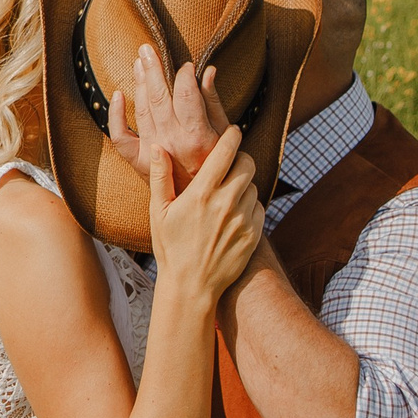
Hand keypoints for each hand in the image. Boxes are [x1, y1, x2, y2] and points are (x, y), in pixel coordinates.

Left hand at [114, 46, 229, 189]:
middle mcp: (172, 141)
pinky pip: (120, 136)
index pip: (187, 94)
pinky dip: (115, 115)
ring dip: (139, 83)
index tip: (186, 65)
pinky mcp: (139, 161)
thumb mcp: (225, 137)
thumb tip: (208, 71)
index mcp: (198, 136)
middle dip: (153, 69)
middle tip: (147, 49)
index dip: (185, 75)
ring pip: (142, 109)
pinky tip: (118, 95)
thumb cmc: (218, 168)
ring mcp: (153, 151)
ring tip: (139, 63)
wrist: (201, 205)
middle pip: (159, 97)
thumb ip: (214, 103)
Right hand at [146, 126, 261, 304]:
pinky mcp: (255, 235)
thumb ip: (160, 177)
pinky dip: (250, 206)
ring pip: (253, 186)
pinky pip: (260, 207)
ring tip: (226, 197)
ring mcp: (243, 220)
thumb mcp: (158, 212)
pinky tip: (234, 215)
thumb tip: (157, 147)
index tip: (232, 130)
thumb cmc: (171, 248)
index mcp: (201, 193)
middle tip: (229, 166)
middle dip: (239, 159)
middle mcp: (226, 203)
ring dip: (243, 185)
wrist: (192, 286)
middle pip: (247, 163)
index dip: (231, 135)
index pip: (226, 151)